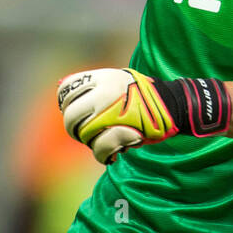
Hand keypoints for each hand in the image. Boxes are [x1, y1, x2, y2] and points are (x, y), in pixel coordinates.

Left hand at [57, 68, 232, 164]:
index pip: (66, 91)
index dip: (65, 106)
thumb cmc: (143, 94)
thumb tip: (59, 85)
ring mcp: (113, 112)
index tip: (76, 114)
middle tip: (86, 134)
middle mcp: (104, 92)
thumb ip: (92, 84)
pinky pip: (99, 148)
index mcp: (102, 78)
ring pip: (84, 134)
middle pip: (71, 116)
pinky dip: (103, 155)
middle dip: (75, 130)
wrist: (173, 105)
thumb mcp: (118, 78)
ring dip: (91, 143)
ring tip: (104, 142)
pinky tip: (112, 154)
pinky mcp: (122, 131)